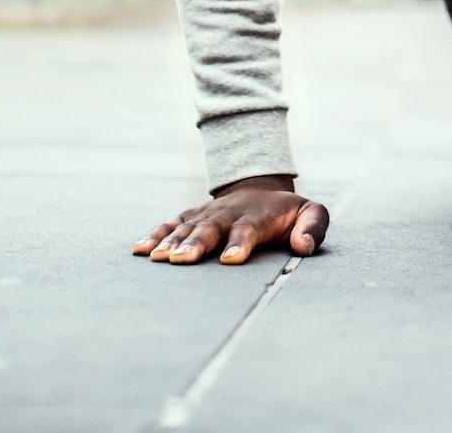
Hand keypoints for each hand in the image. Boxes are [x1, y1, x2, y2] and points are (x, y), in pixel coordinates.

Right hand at [132, 174, 330, 265]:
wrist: (262, 190)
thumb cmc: (288, 213)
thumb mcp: (312, 213)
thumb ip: (313, 227)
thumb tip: (303, 247)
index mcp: (258, 216)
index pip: (248, 229)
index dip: (239, 243)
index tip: (230, 260)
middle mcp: (228, 214)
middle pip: (210, 228)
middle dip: (197, 243)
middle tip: (183, 260)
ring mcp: (207, 214)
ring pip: (186, 227)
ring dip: (171, 242)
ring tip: (157, 258)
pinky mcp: (191, 217)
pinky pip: (170, 224)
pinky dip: (154, 235)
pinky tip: (139, 250)